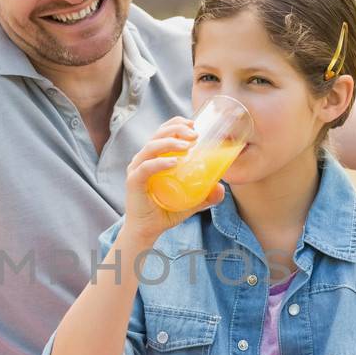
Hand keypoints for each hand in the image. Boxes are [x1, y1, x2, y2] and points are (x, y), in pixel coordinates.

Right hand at [122, 117, 227, 246]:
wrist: (147, 231)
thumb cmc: (164, 211)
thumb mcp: (190, 201)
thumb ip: (205, 195)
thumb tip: (221, 188)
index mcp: (153, 156)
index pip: (163, 131)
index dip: (177, 123)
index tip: (194, 123)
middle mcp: (143, 159)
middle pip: (158, 135)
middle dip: (177, 130)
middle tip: (195, 135)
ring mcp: (136, 169)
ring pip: (151, 147)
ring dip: (170, 142)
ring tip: (188, 146)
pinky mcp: (133, 182)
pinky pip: (145, 168)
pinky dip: (159, 163)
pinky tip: (174, 162)